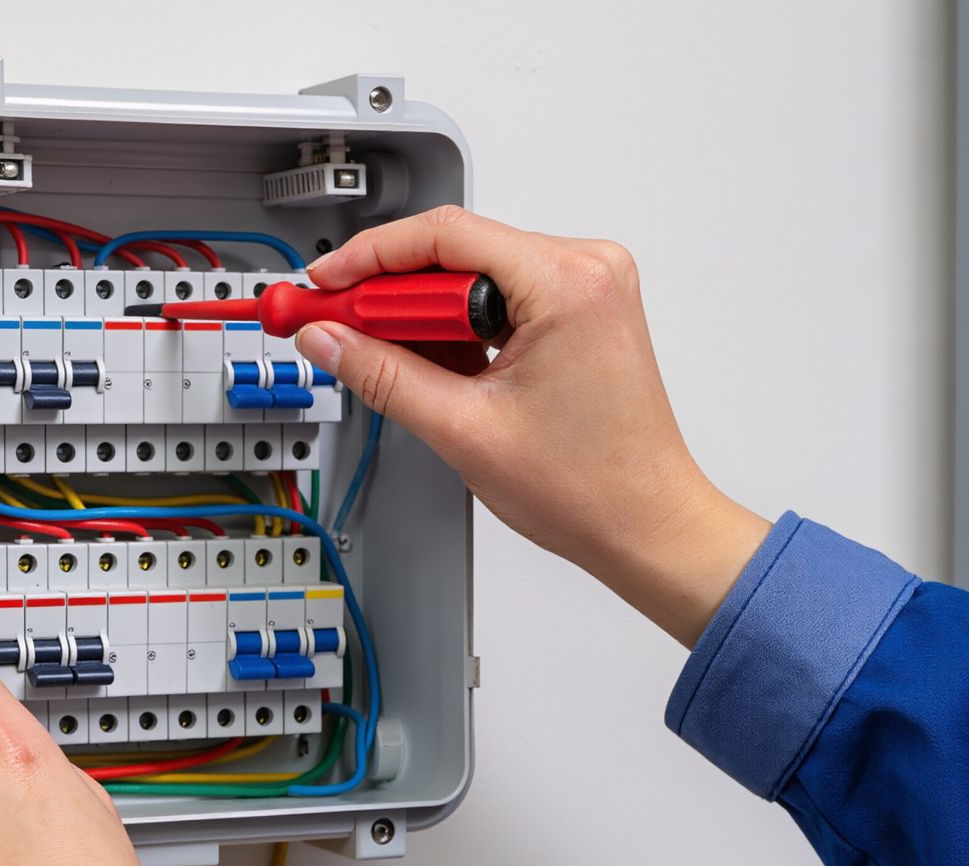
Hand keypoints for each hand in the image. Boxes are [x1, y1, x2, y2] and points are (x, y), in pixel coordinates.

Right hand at [295, 206, 769, 645]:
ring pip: (470, 276)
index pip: (443, 236)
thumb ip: (381, 374)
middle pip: (454, 252)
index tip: (321, 287)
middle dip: (386, 294)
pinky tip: (432, 368)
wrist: (648, 525)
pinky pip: (496, 297)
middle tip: (333, 329)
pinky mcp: (578, 311)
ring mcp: (585, 289)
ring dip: (419, 315)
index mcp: (568, 284)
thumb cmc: (591, 487)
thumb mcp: (461, 429)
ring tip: (386, 363)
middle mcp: (586, 270)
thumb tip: (327, 339)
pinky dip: (454, 329)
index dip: (367, 259)